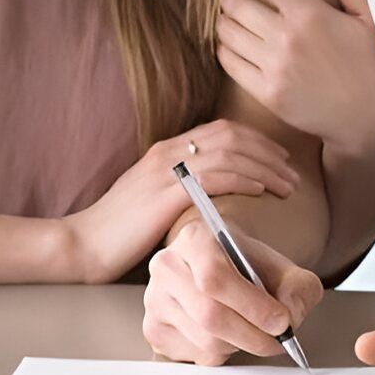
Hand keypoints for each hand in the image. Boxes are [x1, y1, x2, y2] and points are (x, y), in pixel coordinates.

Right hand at [62, 119, 297, 283]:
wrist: (83, 244)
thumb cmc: (116, 233)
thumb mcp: (150, 202)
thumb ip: (178, 192)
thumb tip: (210, 198)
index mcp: (164, 151)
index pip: (219, 130)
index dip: (255, 141)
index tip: (278, 158)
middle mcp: (167, 152)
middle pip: (230, 135)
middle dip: (267, 150)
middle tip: (291, 171)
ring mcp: (166, 170)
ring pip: (230, 152)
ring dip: (265, 166)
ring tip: (287, 184)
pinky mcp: (166, 192)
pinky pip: (216, 175)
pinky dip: (245, 178)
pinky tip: (262, 190)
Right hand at [143, 219, 322, 364]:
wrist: (222, 265)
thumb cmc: (248, 266)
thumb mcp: (283, 268)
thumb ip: (298, 288)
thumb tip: (289, 315)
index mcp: (194, 238)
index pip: (214, 278)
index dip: (252, 306)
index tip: (281, 321)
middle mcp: (167, 266)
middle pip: (209, 316)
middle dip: (252, 335)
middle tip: (277, 339)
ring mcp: (155, 299)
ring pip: (204, 341)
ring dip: (239, 345)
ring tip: (251, 331)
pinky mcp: (155, 330)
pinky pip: (195, 356)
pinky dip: (222, 354)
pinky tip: (228, 335)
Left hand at [217, 0, 374, 157]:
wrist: (369, 121)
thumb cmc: (374, 64)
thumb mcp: (369, 16)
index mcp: (309, 13)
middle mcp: (286, 38)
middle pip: (234, 1)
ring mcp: (274, 67)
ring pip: (226, 31)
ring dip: (223, 19)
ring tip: (232, 16)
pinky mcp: (266, 93)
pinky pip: (228, 62)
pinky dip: (224, 48)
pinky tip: (234, 44)